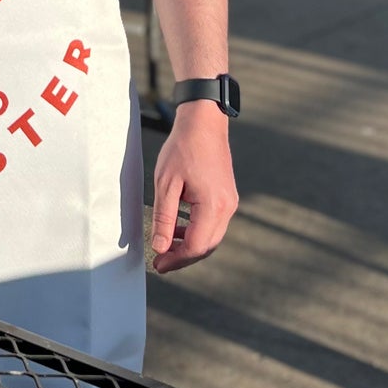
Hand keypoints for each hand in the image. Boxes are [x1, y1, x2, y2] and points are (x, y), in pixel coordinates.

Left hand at [149, 100, 238, 273]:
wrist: (204, 122)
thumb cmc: (183, 148)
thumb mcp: (166, 184)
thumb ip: (164, 219)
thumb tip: (161, 247)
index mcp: (214, 205)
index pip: (196, 246)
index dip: (176, 260)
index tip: (157, 264)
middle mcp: (227, 207)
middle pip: (207, 246)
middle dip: (183, 257)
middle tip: (160, 262)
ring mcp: (230, 203)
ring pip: (211, 237)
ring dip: (190, 246)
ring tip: (166, 247)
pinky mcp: (227, 197)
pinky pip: (213, 224)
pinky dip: (197, 231)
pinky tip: (179, 228)